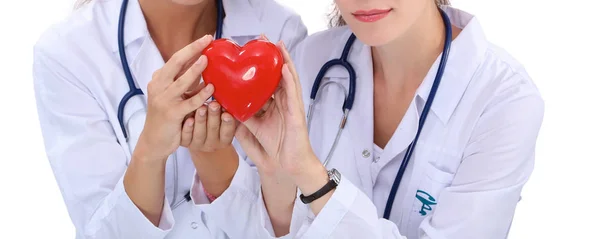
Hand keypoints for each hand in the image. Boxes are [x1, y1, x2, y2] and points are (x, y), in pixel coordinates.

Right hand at [134, 35, 214, 162]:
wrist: (154, 141)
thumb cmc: (167, 117)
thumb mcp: (173, 96)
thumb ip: (184, 82)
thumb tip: (203, 66)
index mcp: (159, 80)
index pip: (176, 59)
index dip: (190, 48)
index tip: (205, 39)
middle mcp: (158, 86)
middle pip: (175, 63)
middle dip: (192, 50)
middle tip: (206, 41)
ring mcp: (164, 100)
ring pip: (181, 82)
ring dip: (194, 70)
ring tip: (207, 60)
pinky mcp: (171, 114)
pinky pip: (188, 102)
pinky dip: (200, 95)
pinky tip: (211, 89)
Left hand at [180, 88, 238, 153]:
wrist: (198, 143)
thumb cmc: (214, 125)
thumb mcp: (223, 123)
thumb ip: (227, 113)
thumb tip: (233, 97)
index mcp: (224, 140)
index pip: (228, 132)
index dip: (228, 123)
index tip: (227, 113)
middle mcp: (212, 144)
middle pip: (214, 130)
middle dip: (214, 116)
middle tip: (214, 105)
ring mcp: (198, 145)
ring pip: (200, 134)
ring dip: (201, 120)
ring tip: (201, 107)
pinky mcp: (185, 144)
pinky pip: (186, 138)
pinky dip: (188, 128)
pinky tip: (188, 119)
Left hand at [235, 41, 325, 185]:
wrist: (283, 168)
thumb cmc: (272, 150)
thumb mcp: (250, 130)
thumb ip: (239, 118)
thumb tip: (223, 106)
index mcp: (272, 105)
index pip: (265, 81)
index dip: (259, 66)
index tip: (250, 51)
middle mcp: (282, 103)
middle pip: (277, 74)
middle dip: (271, 57)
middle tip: (262, 39)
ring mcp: (290, 106)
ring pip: (288, 78)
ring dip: (283, 60)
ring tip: (276, 45)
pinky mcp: (296, 113)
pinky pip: (293, 92)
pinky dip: (289, 78)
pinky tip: (284, 66)